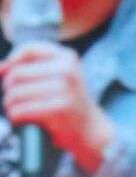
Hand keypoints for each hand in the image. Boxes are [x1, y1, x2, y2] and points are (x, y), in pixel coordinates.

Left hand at [0, 43, 114, 174]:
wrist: (87, 127)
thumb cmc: (63, 100)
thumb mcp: (54, 76)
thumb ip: (28, 67)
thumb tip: (1, 67)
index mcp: (67, 57)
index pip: (29, 49)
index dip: (11, 61)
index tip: (7, 74)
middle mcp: (68, 69)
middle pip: (16, 74)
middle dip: (8, 89)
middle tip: (17, 99)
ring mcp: (65, 89)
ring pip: (14, 94)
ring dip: (10, 106)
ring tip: (20, 110)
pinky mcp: (59, 109)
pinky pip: (20, 110)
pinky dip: (15, 117)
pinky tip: (24, 119)